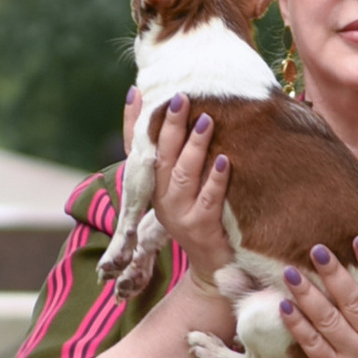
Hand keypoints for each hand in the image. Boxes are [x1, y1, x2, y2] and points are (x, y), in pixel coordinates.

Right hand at [137, 102, 239, 327]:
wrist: (214, 265)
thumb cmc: (200, 216)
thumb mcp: (185, 185)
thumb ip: (179, 153)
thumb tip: (183, 113)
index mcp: (152, 186)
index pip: (136, 148)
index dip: (132, 121)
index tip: (137, 92)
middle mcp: (160, 199)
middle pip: (161, 156)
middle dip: (170, 126)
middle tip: (181, 99)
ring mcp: (178, 214)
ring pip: (183, 175)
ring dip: (194, 146)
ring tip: (206, 121)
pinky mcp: (200, 228)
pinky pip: (209, 199)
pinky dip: (216, 179)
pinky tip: (225, 160)